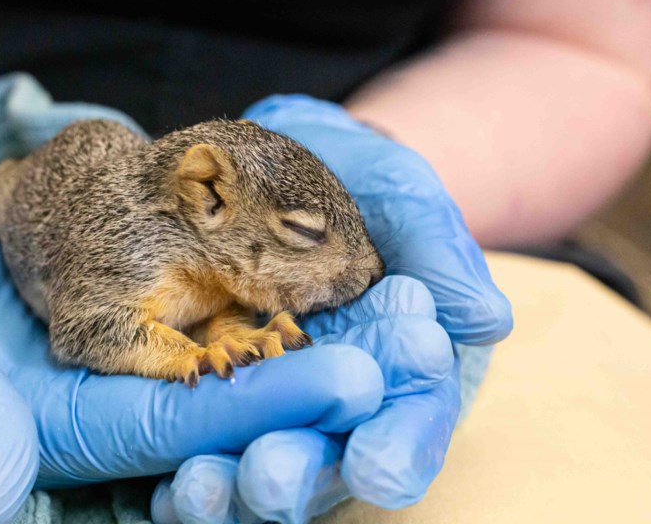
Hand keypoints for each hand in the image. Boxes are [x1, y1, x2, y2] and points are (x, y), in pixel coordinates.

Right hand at [0, 167, 403, 522]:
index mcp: (81, 431)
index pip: (191, 431)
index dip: (270, 408)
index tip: (352, 381)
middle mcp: (130, 405)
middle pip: (250, 406)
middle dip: (336, 381)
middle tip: (424, 343)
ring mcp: (149, 359)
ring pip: (259, 360)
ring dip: (339, 339)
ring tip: (423, 313)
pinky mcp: (157, 315)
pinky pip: (238, 312)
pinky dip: (300, 295)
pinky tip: (364, 270)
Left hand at [152, 95, 511, 522]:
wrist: (283, 163)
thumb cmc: (358, 185)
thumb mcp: (402, 199)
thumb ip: (439, 254)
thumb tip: (486, 320)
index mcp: (400, 364)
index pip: (409, 418)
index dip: (398, 445)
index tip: (376, 462)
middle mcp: (341, 398)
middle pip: (328, 454)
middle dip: (302, 469)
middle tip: (271, 475)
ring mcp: (276, 400)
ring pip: (259, 457)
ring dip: (232, 482)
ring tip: (201, 486)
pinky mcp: (215, 390)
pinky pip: (197, 441)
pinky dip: (180, 470)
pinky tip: (163, 484)